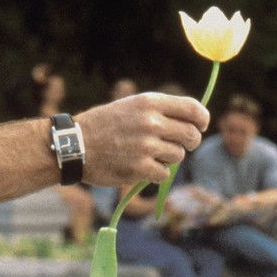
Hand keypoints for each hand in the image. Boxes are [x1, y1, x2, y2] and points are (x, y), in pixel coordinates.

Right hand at [76, 93, 208, 186]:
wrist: (74, 146)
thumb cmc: (103, 125)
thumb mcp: (130, 106)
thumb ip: (159, 111)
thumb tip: (193, 121)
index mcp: (149, 102)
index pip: (192, 109)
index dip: (202, 119)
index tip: (201, 125)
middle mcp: (151, 122)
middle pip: (191, 135)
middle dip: (189, 142)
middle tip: (178, 145)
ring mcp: (146, 145)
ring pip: (178, 155)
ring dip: (168, 158)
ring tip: (147, 154)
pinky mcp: (140, 168)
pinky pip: (164, 173)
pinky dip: (156, 173)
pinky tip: (141, 167)